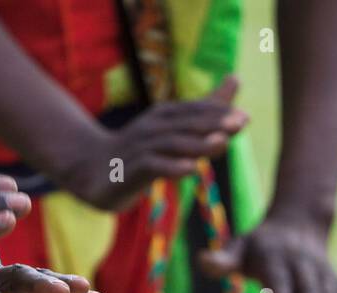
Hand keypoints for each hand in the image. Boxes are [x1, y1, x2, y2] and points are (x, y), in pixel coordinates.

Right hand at [57, 77, 248, 212]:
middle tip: (240, 124)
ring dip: (198, 144)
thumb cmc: (140, 149)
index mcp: (164, 116)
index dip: (218, 113)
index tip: (245, 118)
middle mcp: (153, 127)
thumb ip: (205, 108)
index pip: (194, 111)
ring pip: (173, 144)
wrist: (92, 169)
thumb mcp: (174, 127)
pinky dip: (172, 167)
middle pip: (186, 124)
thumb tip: (236, 79)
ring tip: (222, 144)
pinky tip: (190, 170)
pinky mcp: (131, 170)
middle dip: (213, 123)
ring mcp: (141, 147)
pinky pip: (153, 166)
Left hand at [199, 214, 336, 292]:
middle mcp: (302, 262)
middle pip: (310, 290)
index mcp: (276, 255)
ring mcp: (321, 271)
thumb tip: (203, 260)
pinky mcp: (333, 280)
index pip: (279, 281)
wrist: (297, 223)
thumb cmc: (258, 245)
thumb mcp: (238, 245)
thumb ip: (223, 258)